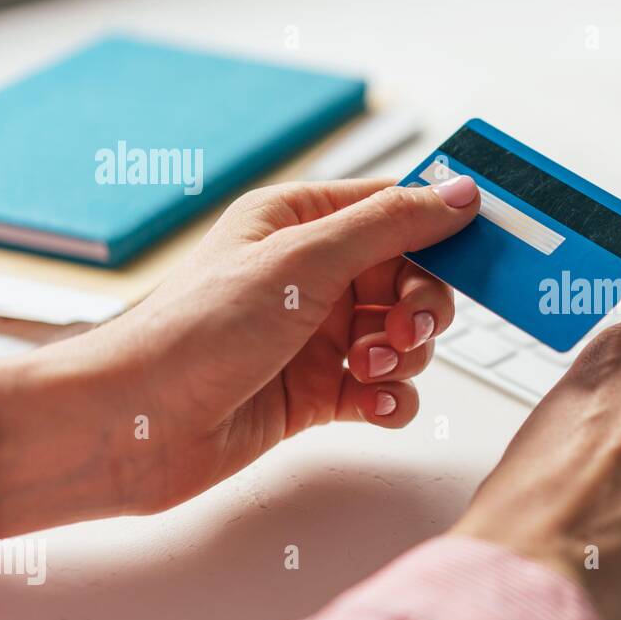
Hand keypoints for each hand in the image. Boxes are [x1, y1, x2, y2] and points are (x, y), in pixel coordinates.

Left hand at [0, 175, 479, 534]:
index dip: (443, 229)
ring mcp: (317, 337)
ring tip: (367, 369)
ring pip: (405, 338)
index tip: (488, 248)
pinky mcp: (319, 393)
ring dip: (404, 356)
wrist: (132, 427)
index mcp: (301, 223)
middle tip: (406, 328)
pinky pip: (386, 389)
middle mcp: (313, 276)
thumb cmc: (192, 331)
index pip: (397, 210)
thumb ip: (391, 225)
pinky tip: (374, 405)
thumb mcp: (303, 261)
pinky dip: (392, 399)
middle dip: (422, 307)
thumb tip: (459, 192)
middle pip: (412, 279)